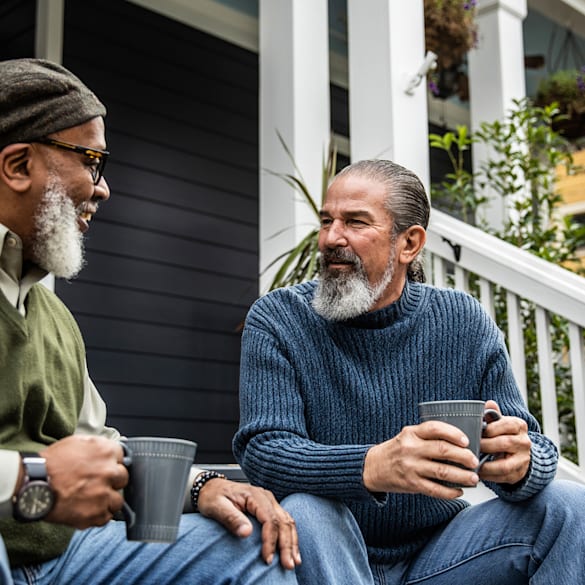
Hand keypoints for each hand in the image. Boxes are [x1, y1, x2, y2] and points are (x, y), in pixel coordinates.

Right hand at [41, 435, 127, 528]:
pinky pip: (106, 517)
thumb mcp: (78, 442)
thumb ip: (98, 446)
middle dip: (112, 482)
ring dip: (108, 501)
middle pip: (123, 479)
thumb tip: (110, 451)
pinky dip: (98, 515)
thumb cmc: (52, 462)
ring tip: (92, 500)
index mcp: (106, 451)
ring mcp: (104, 494)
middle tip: (97, 484)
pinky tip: (86, 509)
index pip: (123, 458)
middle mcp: (110, 472)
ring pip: (118, 500)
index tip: (106, 469)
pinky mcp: (96, 514)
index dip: (113, 464)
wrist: (33, 484)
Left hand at [197, 478, 300, 569]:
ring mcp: (270, 502)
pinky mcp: (270, 508)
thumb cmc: (213, 497)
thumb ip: (231, 518)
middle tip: (288, 565)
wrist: (211, 488)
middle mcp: (266, 497)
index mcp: (254, 495)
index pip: (269, 519)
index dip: (270, 540)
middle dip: (286, 545)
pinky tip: (292, 549)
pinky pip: (284, 521)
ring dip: (292, 542)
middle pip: (282, 521)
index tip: (267, 559)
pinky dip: (290, 536)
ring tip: (294, 561)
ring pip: (287, 522)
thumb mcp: (217, 507)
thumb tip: (247, 533)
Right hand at [363, 421, 479, 498]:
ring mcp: (411, 467)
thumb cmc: (396, 450)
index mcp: (411, 433)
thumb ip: (427, 436)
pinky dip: (450, 492)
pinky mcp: (411, 484)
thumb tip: (460, 442)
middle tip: (475, 461)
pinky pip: (435, 490)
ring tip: (474, 478)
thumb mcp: (408, 436)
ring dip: (462, 476)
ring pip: (442, 471)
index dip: (453, 434)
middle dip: (463, 456)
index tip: (467, 441)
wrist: (373, 467)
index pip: (435, 428)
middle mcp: (410, 449)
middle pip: (442, 450)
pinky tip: (459, 491)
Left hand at [478, 400, 531, 484]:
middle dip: (485, 445)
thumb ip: (493, 414)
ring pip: (504, 465)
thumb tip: (489, 404)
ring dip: (486, 465)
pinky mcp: (518, 474)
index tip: (476, 431)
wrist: (518, 453)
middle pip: (504, 443)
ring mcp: (523, 459)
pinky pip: (502, 477)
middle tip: (471, 446)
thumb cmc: (503, 434)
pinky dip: (488, 476)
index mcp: (519, 425)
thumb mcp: (499, 422)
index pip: (505, 424)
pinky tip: (477, 472)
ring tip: (473, 462)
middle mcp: (524, 442)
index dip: (489, 429)